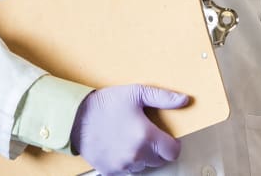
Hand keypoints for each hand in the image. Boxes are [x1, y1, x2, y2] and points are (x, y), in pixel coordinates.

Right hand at [71, 84, 187, 175]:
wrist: (76, 118)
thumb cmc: (106, 104)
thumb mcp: (137, 93)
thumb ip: (163, 97)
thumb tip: (184, 100)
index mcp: (146, 137)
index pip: (172, 152)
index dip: (173, 145)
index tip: (168, 138)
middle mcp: (136, 155)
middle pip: (159, 161)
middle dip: (158, 150)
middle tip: (148, 136)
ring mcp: (122, 165)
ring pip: (142, 167)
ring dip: (142, 157)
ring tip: (132, 140)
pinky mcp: (110, 170)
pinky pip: (126, 171)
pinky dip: (127, 162)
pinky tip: (121, 147)